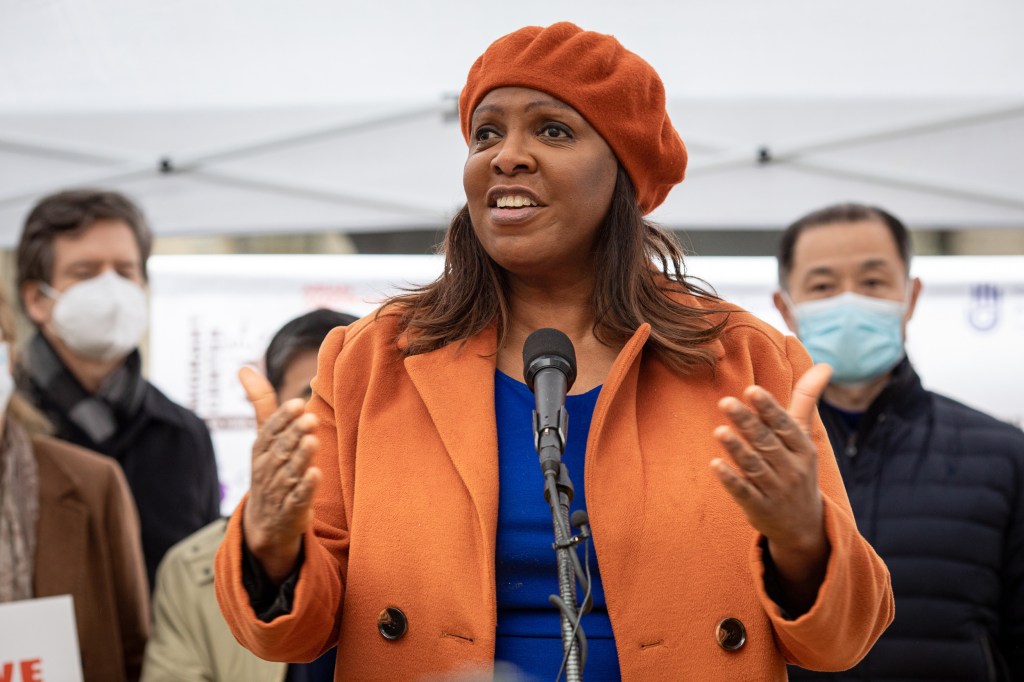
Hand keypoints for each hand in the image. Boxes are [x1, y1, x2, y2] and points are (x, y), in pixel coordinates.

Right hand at [238, 366, 321, 583]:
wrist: (265, 524)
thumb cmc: (269, 469)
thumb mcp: (263, 438)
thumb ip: (261, 404)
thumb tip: (244, 367)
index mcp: (261, 449)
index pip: (270, 432)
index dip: (283, 419)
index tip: (297, 403)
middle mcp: (266, 469)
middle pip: (280, 450)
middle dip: (294, 434)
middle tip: (309, 418)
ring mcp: (278, 491)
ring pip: (289, 472)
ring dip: (301, 457)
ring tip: (312, 441)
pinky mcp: (291, 511)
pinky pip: (297, 499)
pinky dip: (306, 488)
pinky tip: (316, 474)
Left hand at [711, 363, 832, 610]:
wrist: (805, 525)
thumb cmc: (798, 468)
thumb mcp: (805, 437)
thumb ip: (806, 401)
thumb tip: (825, 365)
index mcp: (802, 448)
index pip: (784, 425)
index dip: (768, 408)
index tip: (752, 390)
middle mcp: (791, 468)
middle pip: (766, 442)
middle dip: (747, 422)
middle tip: (725, 402)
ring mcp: (775, 490)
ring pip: (754, 466)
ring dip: (737, 449)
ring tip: (719, 431)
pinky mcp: (759, 507)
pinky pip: (744, 492)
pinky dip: (731, 480)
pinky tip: (715, 465)